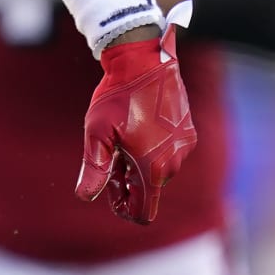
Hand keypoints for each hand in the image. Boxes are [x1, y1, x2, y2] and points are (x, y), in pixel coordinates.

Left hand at [75, 11, 196, 224]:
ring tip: (123, 138)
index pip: (144, 212)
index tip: (110, 189)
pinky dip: (155, 150)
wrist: (145, 62)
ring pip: (160, 171)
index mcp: (153, 168)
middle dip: (129, 181)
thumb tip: (85, 196)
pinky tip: (139, 129)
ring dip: (141, 164)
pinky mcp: (189, 132)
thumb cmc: (117, 97)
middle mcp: (174, 162)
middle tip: (110, 155)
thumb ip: (95, 168)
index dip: (125, 208)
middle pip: (150, 190)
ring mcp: (185, 147)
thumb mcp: (98, 133)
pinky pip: (171, 153)